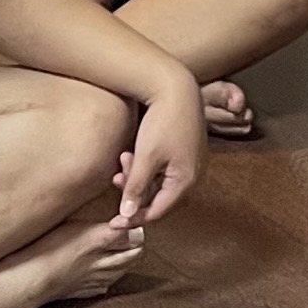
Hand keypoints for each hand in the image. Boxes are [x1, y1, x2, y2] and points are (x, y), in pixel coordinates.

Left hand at [113, 76, 205, 229]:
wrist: (176, 86)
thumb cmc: (163, 121)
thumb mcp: (145, 157)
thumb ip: (135, 189)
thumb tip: (127, 215)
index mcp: (186, 181)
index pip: (157, 212)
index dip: (133, 218)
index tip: (113, 221)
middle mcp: (194, 175)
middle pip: (159, 198)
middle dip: (135, 192)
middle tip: (116, 179)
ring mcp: (192, 163)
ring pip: (160, 183)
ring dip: (139, 177)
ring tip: (123, 160)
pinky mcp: (187, 152)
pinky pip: (165, 170)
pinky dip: (147, 167)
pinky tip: (133, 154)